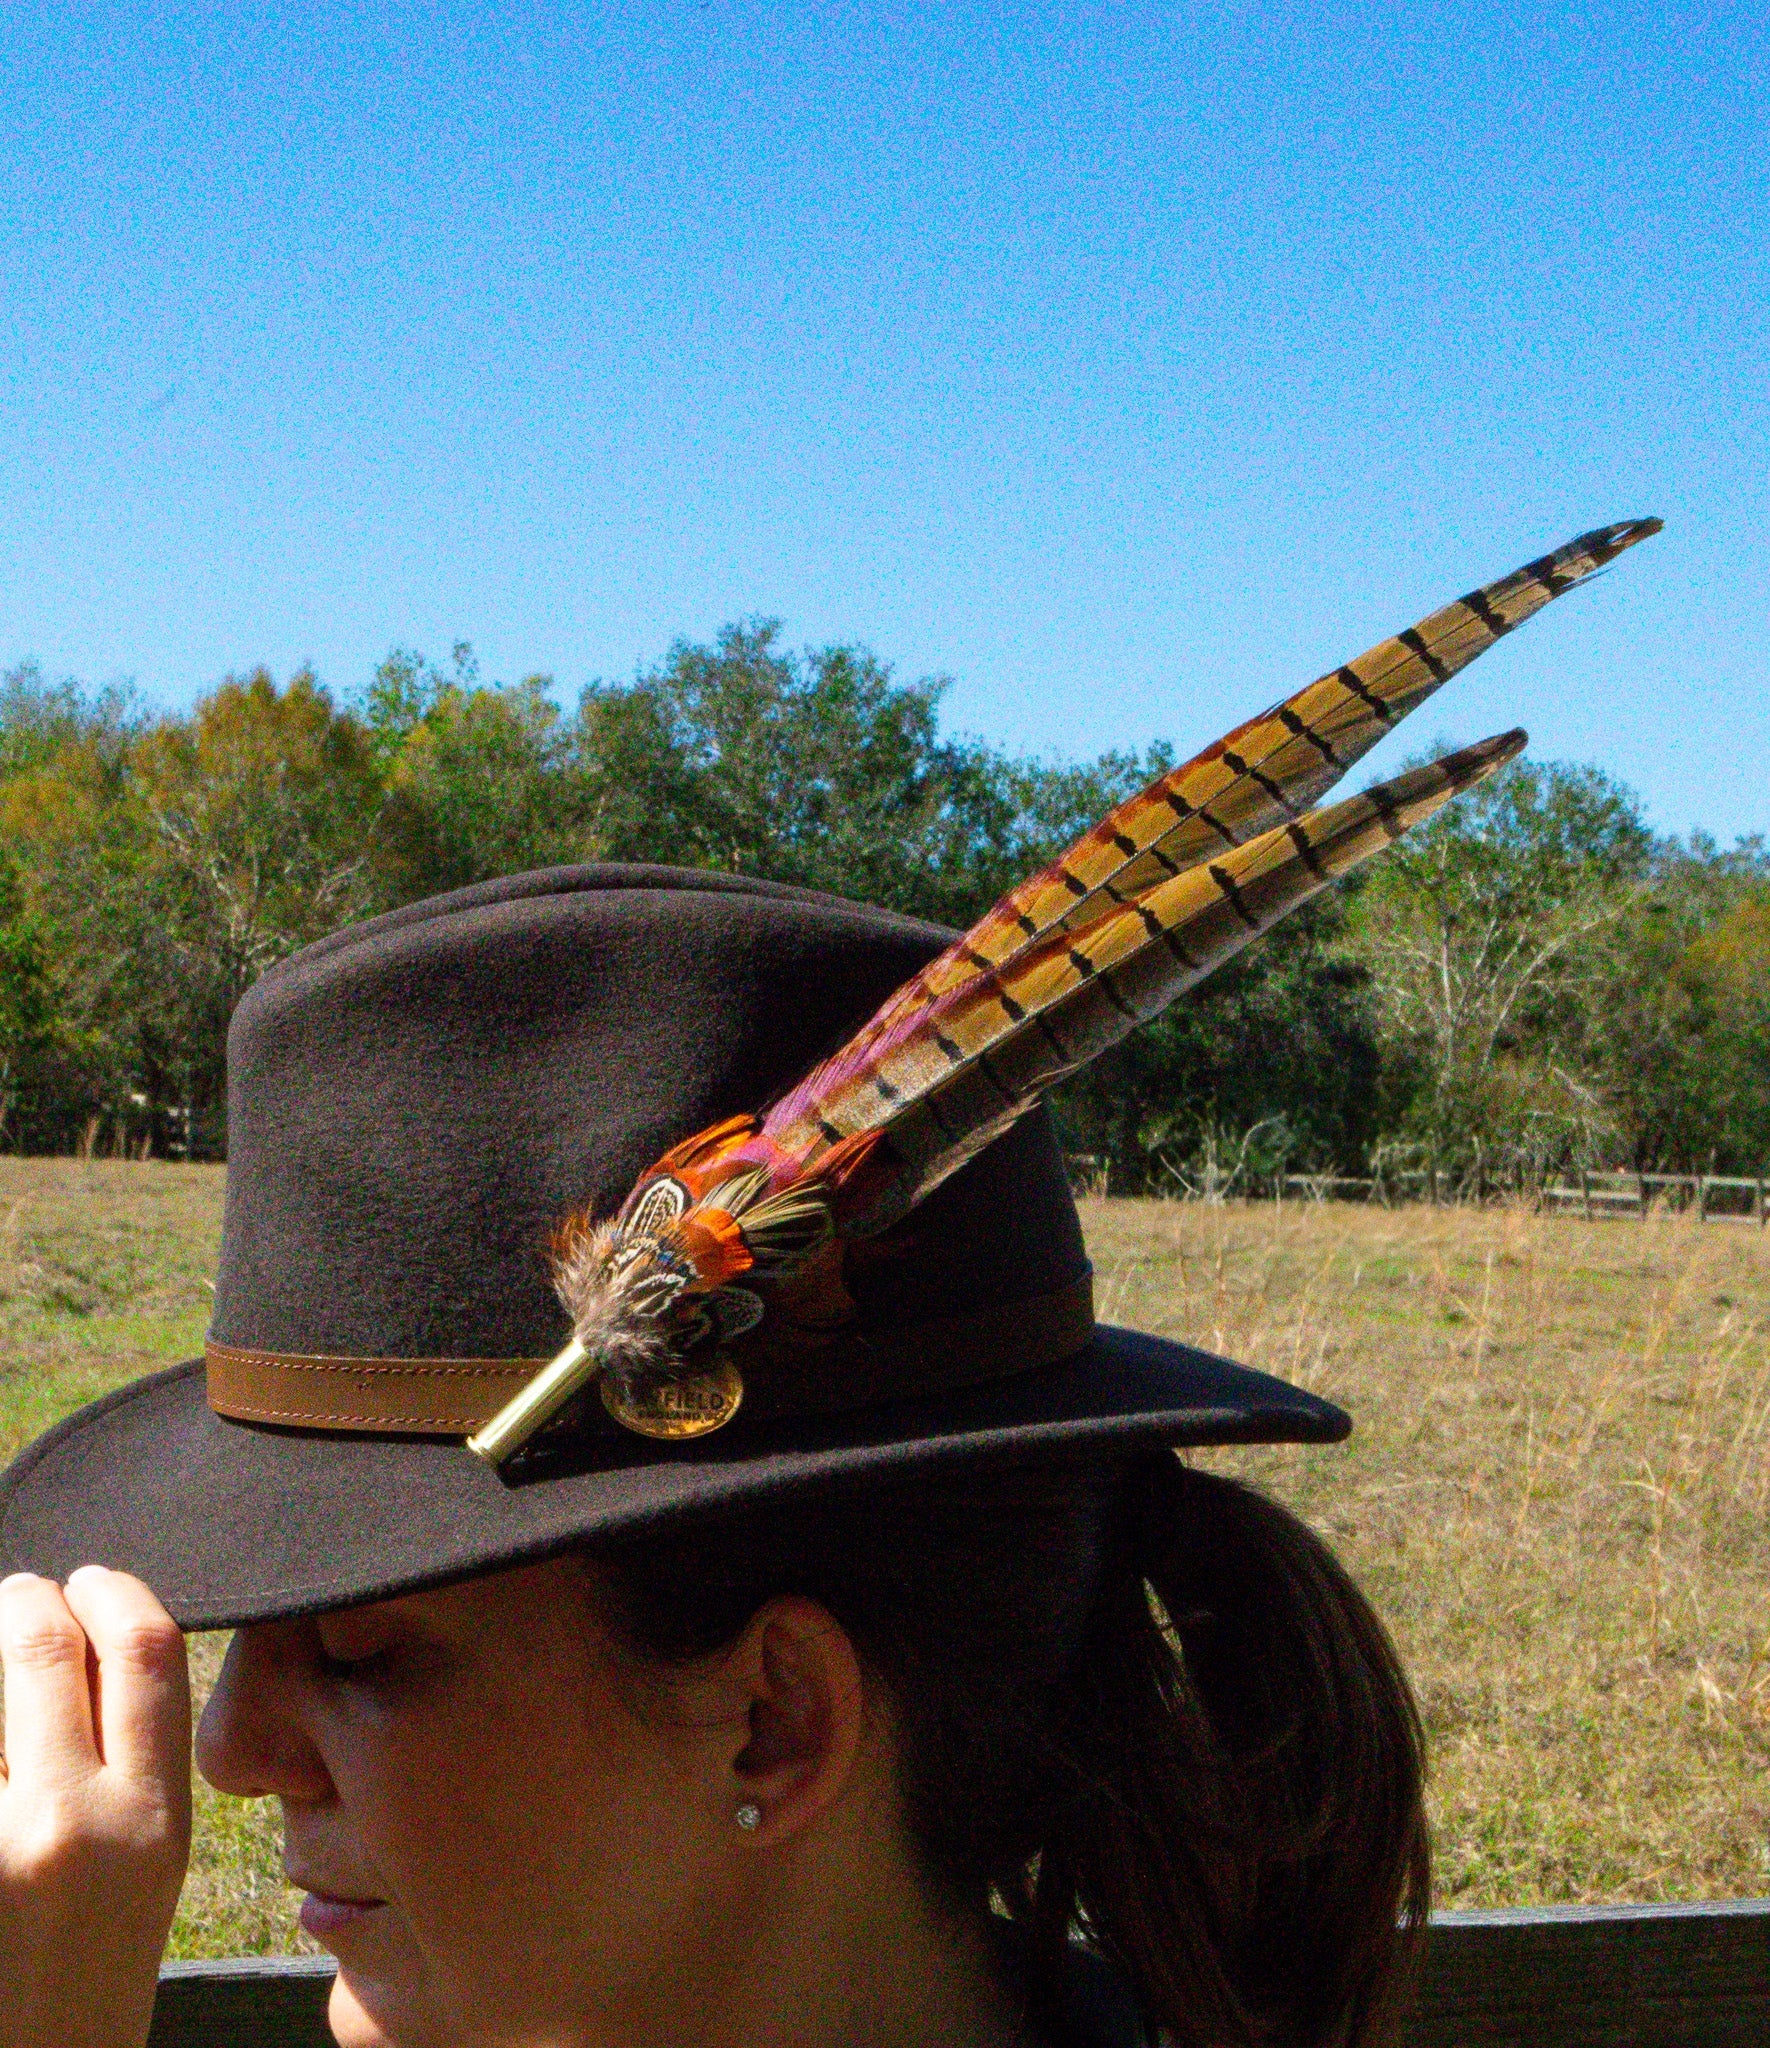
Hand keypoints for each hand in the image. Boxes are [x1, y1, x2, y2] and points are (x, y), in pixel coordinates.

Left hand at [0, 1568, 191, 2047]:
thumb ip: (127, 1764)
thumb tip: (84, 1653)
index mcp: (151, 1822)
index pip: (146, 1652)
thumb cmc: (84, 1985)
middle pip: (45, 1649)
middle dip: (25, 1604)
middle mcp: (70, 1826)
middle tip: (18, 1600)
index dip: (114, 1593)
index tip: (90, 1582)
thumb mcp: (146, 1868)